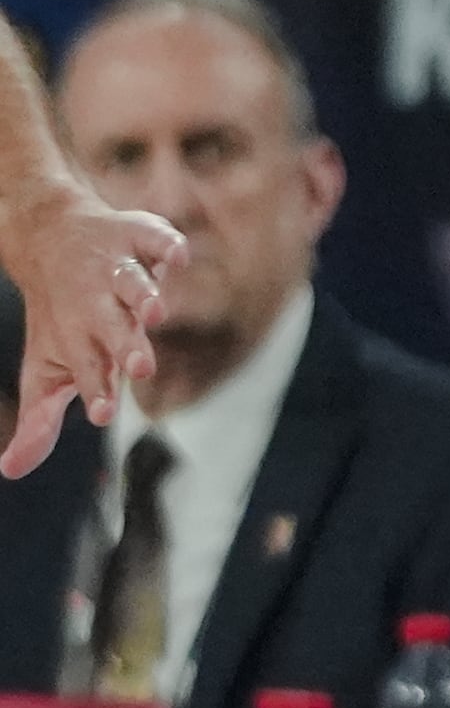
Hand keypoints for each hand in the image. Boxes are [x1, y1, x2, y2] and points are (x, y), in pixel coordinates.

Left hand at [1, 189, 183, 479]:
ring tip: (155, 313)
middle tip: (140, 368)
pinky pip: (157, 238)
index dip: (96, 391)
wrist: (48, 242)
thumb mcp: (46, 371)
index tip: (104, 414)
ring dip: (144, 296)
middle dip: (126, 347)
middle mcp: (97, 306)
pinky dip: (167, 246)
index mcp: (79, 341)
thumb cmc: (57, 320)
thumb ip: (39, 422)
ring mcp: (118, 270)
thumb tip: (10, 471)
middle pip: (113, 329)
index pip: (88, 370)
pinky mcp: (140, 236)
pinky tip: (176, 257)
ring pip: (132, 284)